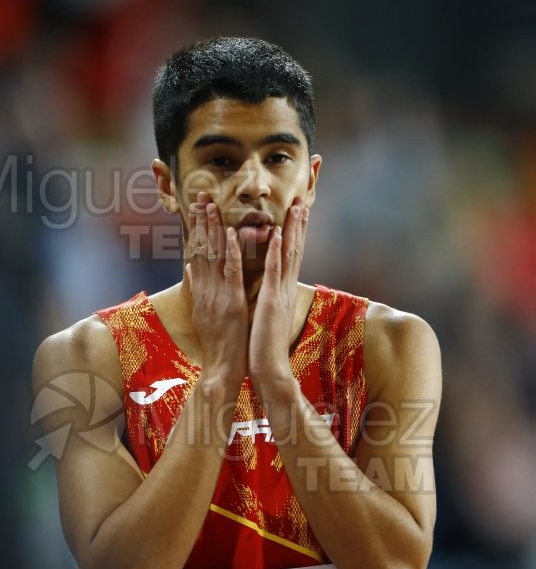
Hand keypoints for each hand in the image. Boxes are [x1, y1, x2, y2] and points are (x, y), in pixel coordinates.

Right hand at [186, 191, 247, 384]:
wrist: (221, 367)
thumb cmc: (218, 344)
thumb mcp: (202, 313)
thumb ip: (197, 288)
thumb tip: (189, 268)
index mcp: (201, 291)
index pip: (196, 253)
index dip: (197, 229)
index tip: (197, 208)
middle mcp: (206, 289)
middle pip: (202, 249)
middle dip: (202, 221)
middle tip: (202, 195)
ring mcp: (218, 294)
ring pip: (214, 255)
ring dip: (214, 228)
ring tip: (213, 204)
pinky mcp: (231, 301)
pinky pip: (231, 272)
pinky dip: (232, 251)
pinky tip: (232, 232)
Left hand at [248, 197, 309, 400]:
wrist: (270, 369)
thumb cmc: (264, 346)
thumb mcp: (266, 316)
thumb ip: (267, 298)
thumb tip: (266, 287)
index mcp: (282, 292)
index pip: (290, 257)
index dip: (295, 234)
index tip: (298, 213)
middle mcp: (285, 289)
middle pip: (294, 250)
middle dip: (299, 225)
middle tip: (304, 199)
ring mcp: (280, 294)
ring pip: (287, 255)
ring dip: (291, 230)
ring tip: (296, 206)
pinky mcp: (271, 302)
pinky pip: (273, 272)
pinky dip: (275, 252)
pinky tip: (276, 233)